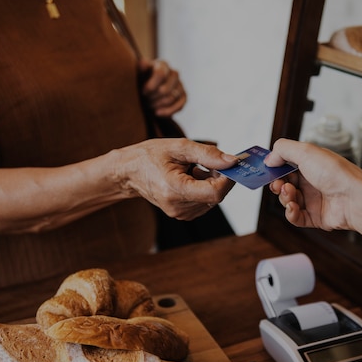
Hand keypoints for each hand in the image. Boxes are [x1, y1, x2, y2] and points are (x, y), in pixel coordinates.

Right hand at [112, 138, 236, 219]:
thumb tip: (232, 161)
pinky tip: (191, 177)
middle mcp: (177, 206)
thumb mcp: (179, 147)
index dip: (228, 179)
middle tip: (209, 161)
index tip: (230, 164)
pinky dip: (204, 189)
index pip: (214, 193)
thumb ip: (208, 155)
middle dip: (219, 178)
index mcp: (175, 189)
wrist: (129, 172)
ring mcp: (179, 213)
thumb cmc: (150, 156)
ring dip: (211, 183)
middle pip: (215, 196)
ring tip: (194, 168)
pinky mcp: (182, 214)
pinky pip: (204, 202)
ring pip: (212, 200)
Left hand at [138, 58, 185, 116]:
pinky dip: (168, 112)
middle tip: (145, 101)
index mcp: (163, 65)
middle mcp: (174, 73)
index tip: (143, 92)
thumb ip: (141, 68)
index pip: (160, 74)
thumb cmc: (142, 79)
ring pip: (171, 98)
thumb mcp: (138, 72)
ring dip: (158, 105)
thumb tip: (143, 63)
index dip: (151, 86)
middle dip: (153, 98)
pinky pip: (179, 106)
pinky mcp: (183, 96)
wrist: (148, 87)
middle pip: (165, 90)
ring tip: (149, 106)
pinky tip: (157, 113)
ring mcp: (180, 85)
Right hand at [264, 138, 361, 231]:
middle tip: (278, 184)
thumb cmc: (337, 173)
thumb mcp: (306, 151)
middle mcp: (313, 181)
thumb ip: (283, 150)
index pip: (287, 165)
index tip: (267, 170)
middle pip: (285, 183)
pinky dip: (290, 213)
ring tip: (290, 193)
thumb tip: (269, 159)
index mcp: (312, 163)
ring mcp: (314, 199)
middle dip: (277, 183)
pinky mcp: (315, 217)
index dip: (276, 168)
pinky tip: (292, 208)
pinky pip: (296, 217)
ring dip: (284, 197)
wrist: (355, 199)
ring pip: (288, 200)